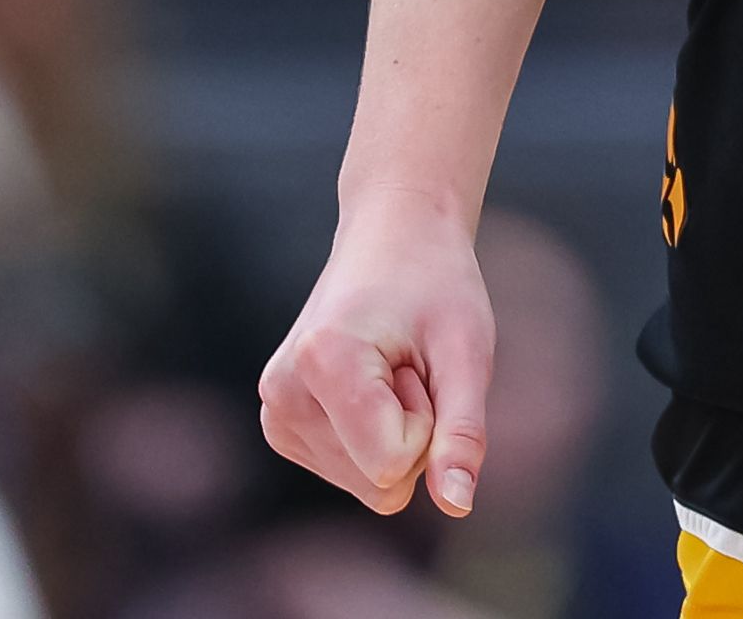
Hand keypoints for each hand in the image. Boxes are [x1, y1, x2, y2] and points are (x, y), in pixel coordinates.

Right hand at [259, 185, 494, 516]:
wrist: (394, 238)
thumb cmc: (437, 285)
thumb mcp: (468, 351)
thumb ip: (462, 431)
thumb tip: (458, 504)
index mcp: (322, 361)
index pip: (392, 464)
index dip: (431, 424)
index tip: (422, 363)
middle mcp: (282, 392)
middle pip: (379, 482)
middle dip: (415, 433)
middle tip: (411, 365)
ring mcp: (274, 413)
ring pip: (368, 485)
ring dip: (397, 434)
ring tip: (393, 368)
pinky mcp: (279, 426)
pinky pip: (353, 475)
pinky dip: (376, 437)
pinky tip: (372, 382)